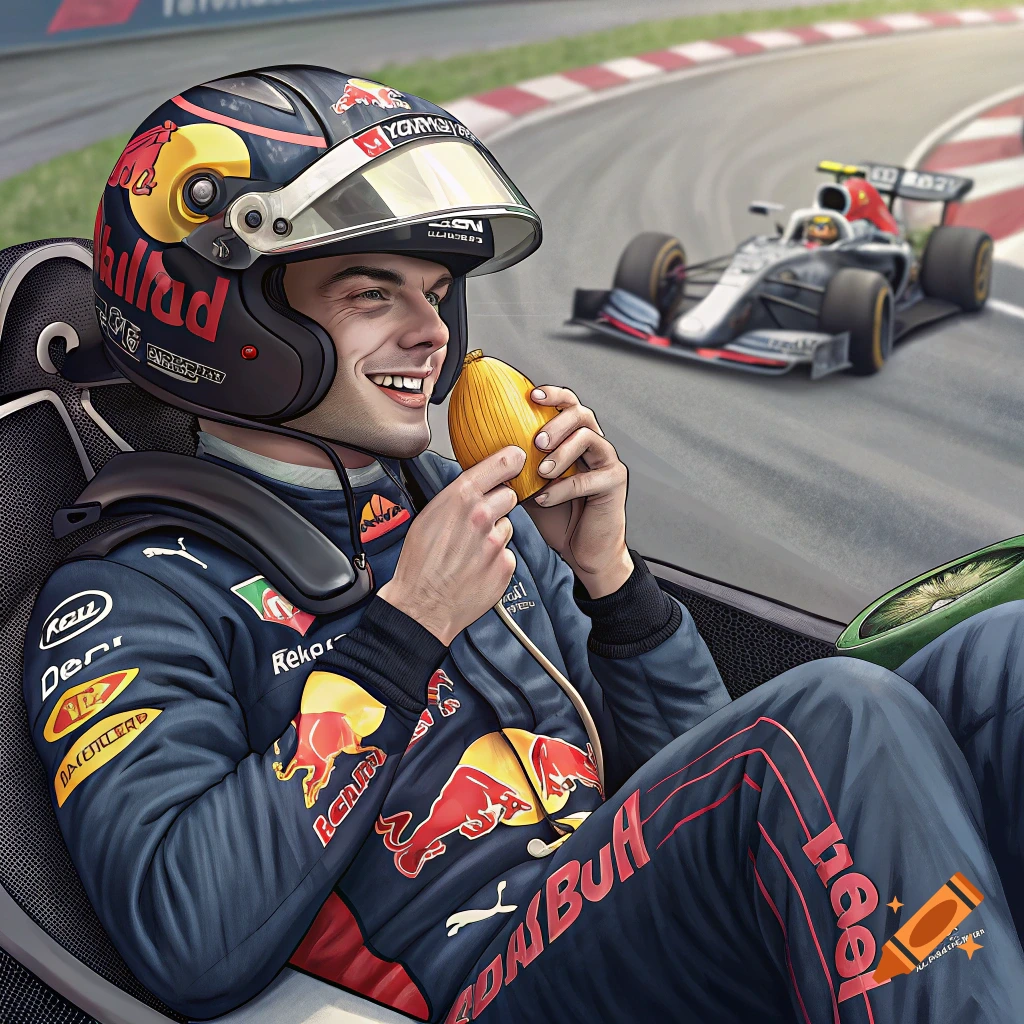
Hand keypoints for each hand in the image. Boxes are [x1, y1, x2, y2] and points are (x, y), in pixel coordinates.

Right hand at [378, 446, 524, 643]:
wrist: (421, 605)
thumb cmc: (419, 562)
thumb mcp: (428, 516)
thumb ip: (456, 497)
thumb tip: (476, 485)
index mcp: (460, 498)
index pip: (501, 464)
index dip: (511, 460)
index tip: (517, 458)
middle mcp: (482, 516)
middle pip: (508, 496)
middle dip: (497, 505)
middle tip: (477, 522)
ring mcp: (496, 543)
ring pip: (507, 526)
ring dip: (495, 535)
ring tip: (471, 550)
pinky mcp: (505, 566)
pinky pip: (508, 553)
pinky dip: (496, 559)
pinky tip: (476, 567)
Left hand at [524, 386, 632, 597]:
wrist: (584, 552)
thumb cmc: (558, 517)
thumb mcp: (529, 486)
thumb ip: (516, 466)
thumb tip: (479, 450)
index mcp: (576, 440)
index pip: (569, 405)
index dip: (553, 395)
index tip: (531, 396)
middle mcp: (595, 445)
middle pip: (582, 414)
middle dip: (557, 422)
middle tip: (536, 440)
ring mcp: (608, 462)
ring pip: (589, 438)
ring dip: (561, 452)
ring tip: (541, 472)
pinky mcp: (615, 482)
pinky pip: (588, 478)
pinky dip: (563, 488)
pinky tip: (544, 500)